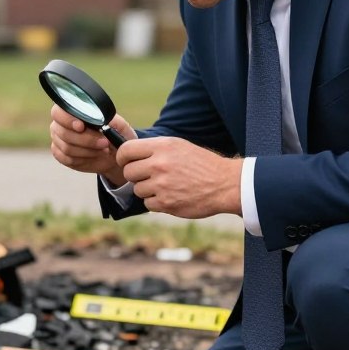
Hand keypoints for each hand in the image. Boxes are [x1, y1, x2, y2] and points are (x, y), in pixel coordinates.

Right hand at [49, 104, 135, 186]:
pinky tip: (93, 155)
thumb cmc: (114, 134)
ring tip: (102, 149)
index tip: (81, 127)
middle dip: (86, 139)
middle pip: (63, 132)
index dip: (68, 120)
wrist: (113, 153)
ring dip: (87, 150)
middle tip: (104, 142)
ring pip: (67, 147)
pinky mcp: (60, 155)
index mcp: (70, 110)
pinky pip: (66, 159)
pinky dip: (83, 158)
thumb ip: (110, 119)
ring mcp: (58, 140)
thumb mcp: (118, 126)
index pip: (58, 112)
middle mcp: (60, 124)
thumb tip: (101, 118)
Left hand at [116, 136, 242, 218]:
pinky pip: (147, 203)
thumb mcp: (179, 146)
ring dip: (148, 190)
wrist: (225, 184)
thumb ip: (155, 149)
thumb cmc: (202, 164)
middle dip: (136, 176)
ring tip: (166, 186)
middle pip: (128, 172)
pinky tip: (171, 196)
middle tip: (150, 176)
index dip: (123, 157)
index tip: (127, 162)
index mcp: (162, 147)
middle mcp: (159, 164)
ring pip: (137, 189)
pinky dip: (156, 202)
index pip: (126, 150)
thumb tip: (131, 154)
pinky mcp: (165, 203)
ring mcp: (161, 185)